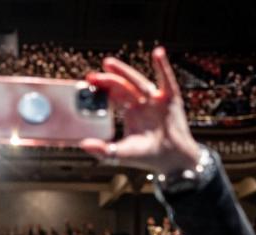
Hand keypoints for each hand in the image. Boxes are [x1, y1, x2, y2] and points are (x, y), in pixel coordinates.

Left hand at [80, 47, 201, 175]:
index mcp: (131, 111)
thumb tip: (83, 145)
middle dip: (107, 80)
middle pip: (123, 86)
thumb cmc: (149, 155)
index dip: (101, 90)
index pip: (114, 95)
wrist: (173, 160)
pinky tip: (158, 53)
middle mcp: (142, 102)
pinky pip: (167, 80)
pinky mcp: (171, 99)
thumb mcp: (123, 152)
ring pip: (138, 81)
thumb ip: (103, 149)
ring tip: (108, 63)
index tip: (87, 85)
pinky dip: (163, 66)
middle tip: (92, 76)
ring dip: (124, 71)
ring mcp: (156, 99)